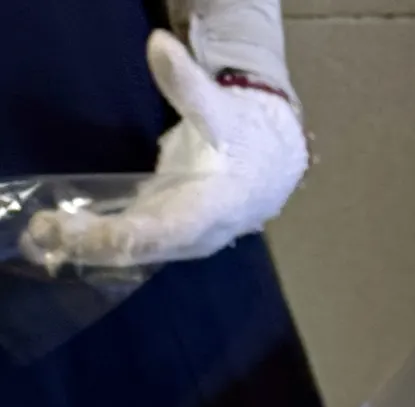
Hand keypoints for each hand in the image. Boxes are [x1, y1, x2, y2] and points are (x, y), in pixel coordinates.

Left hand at [25, 30, 306, 268]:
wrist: (270, 168)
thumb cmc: (246, 140)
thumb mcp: (220, 110)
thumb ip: (187, 84)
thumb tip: (158, 44)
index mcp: (213, 208)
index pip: (168, 231)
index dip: (130, 235)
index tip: (90, 231)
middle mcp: (194, 235)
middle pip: (141, 248)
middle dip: (93, 243)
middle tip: (46, 230)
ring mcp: (178, 239)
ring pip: (132, 252)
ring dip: (86, 247)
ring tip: (43, 236)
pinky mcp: (164, 234)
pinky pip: (129, 244)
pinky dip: (96, 242)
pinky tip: (62, 235)